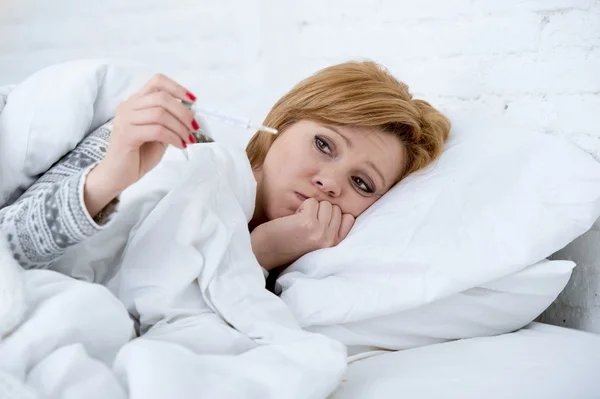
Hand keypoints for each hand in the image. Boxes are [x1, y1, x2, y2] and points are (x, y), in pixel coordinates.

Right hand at [84, 74, 197, 216]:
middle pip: (162, 98)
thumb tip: (192, 114)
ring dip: (180, 127)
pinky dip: (173, 137)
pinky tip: (180, 145)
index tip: (193, 101)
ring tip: (188, 139)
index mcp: (136, 102)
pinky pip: (157, 130)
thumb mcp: (159, 133)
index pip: (157, 82)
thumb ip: (170, 121)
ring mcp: (125, 119)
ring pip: (160, 114)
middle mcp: (128, 106)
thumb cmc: (139, 154)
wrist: (118, 175)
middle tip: (194, 127)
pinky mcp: (126, 134)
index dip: (178, 88)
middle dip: (184, 112)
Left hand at [251, 198, 354, 270]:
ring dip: (311, 208)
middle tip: (306, 223)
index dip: (333, 214)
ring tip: (300, 220)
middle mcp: (330, 241)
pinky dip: (302, 206)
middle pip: (336, 208)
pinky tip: (294, 219)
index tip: (318, 222)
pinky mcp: (308, 223)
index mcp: (334, 245)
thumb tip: (342, 209)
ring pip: (325, 204)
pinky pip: (312, 202)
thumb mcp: (316, 241)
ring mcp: (320, 232)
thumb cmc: (289, 244)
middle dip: (320, 210)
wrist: (265, 252)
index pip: (349, 219)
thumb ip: (330, 230)